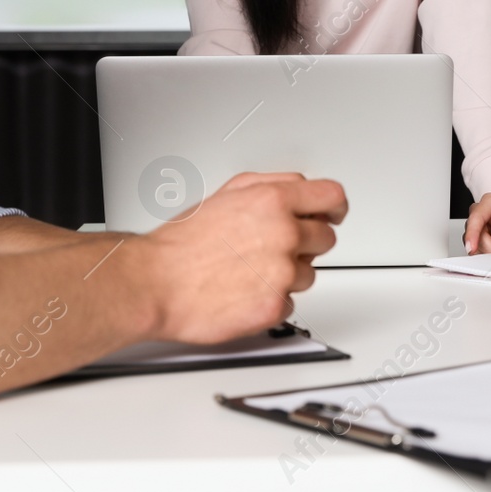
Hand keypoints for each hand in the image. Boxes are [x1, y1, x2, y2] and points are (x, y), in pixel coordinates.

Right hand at [130, 173, 347, 343]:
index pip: (332, 196)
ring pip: (309, 272)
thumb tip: (297, 189)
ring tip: (249, 270)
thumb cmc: (181, 244)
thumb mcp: (225, 194)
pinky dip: (273, 299)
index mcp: (272, 201)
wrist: (155, 283)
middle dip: (306, 242)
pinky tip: (245, 290)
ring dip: (287, 272)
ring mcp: (282, 272)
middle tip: (275, 247)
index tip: (333, 214)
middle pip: (325, 237)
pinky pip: (291, 301)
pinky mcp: (275, 305)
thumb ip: (269, 186)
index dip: (335, 207)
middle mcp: (283, 234)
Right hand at [464, 192, 490, 253]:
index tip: (472, 247)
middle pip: (473, 232)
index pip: (476, 217)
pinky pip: (477, 248)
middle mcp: (483, 211)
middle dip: (486, 245)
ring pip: (474, 241)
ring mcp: (481, 224)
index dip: (472, 233)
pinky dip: (487, 253)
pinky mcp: (481, 236)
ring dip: (487, 250)